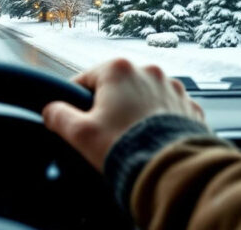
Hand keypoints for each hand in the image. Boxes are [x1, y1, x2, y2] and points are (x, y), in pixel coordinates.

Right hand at [43, 58, 204, 171]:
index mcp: (118, 69)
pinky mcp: (189, 107)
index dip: (76, 102)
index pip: (85, 80)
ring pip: (142, 97)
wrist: (171, 171)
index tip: (77, 119)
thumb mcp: (79, 133)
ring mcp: (172, 88)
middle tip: (105, 133)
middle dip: (109, 107)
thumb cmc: (126, 148)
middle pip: (116, 87)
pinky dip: (158, 122)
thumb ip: (58, 116)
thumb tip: (51, 111)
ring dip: (134, 112)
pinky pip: (166, 111)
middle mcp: (148, 72)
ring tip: (129, 138)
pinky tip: (150, 140)